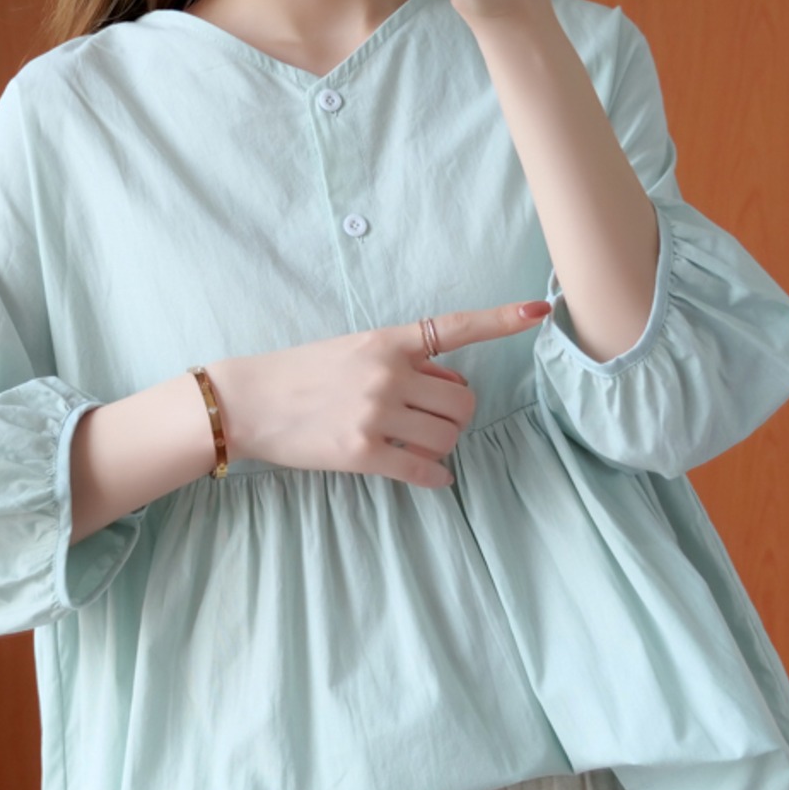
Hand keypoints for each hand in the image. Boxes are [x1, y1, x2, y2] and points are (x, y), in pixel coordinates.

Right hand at [208, 298, 551, 487]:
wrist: (248, 401)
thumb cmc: (301, 373)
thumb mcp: (354, 350)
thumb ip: (406, 363)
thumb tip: (454, 387)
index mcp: (388, 341)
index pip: (455, 327)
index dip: (502, 319)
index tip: (541, 310)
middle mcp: (387, 374)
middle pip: (462, 402)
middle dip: (458, 415)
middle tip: (434, 420)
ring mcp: (375, 414)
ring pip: (447, 437)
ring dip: (444, 445)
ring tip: (421, 444)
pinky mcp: (361, 452)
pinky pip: (421, 469)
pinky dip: (436, 477)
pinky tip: (436, 478)